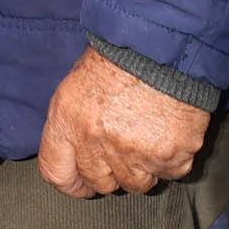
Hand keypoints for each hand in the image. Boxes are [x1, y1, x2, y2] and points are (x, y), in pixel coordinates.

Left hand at [37, 49, 210, 197]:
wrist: (163, 43)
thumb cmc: (119, 56)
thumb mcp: (77, 82)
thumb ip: (72, 122)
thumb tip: (76, 151)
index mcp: (67, 120)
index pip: (56, 173)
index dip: (72, 182)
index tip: (83, 182)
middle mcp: (96, 141)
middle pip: (100, 183)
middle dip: (111, 172)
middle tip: (124, 149)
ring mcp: (134, 152)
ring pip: (136, 185)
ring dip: (143, 168)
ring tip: (148, 137)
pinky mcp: (169, 155)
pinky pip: (170, 174)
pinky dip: (172, 160)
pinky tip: (170, 133)